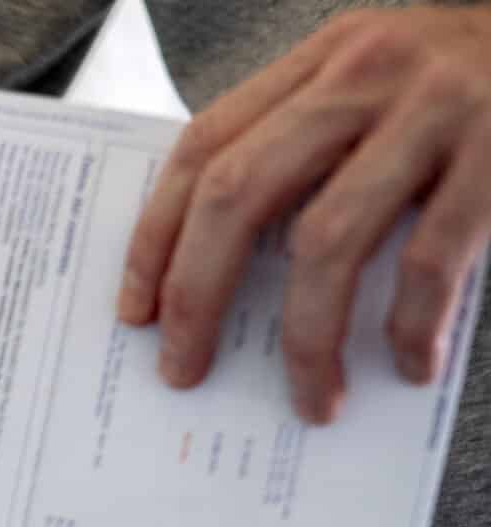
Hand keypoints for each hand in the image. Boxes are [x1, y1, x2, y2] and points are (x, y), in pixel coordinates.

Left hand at [118, 6, 490, 421]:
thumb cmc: (482, 86)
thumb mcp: (385, 86)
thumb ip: (313, 147)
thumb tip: (225, 271)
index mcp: (324, 59)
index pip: (203, 147)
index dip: (155, 235)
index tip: (135, 312)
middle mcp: (368, 73)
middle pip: (238, 194)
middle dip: (196, 294)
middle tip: (183, 371)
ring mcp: (437, 109)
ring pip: (326, 241)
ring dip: (307, 340)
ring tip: (313, 401)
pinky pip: (429, 262)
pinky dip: (409, 327)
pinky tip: (406, 365)